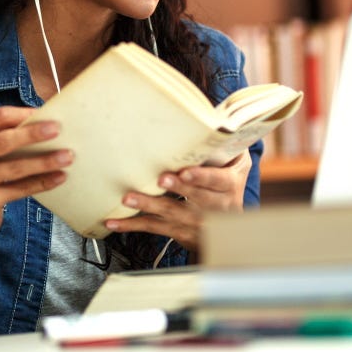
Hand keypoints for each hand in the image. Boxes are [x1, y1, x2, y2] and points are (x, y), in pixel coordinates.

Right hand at [0, 106, 71, 246]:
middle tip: (58, 129)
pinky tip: (59, 177)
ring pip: (14, 167)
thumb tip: (46, 124)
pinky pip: (19, 189)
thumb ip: (3, 139)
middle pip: (3, 140)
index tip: (47, 113)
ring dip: (44, 161)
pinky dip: (41, 182)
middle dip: (32, 134)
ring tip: (67, 156)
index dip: (23, 114)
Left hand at [102, 151, 251, 251]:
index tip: (185, 172)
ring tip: (129, 199)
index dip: (201, 177)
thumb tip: (217, 119)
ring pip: (171, 213)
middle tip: (159, 179)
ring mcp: (197, 222)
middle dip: (177, 188)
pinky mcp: (179, 232)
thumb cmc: (227, 186)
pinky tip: (114, 223)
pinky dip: (133, 225)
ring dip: (149, 205)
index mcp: (229, 186)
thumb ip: (228, 146)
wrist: (231, 230)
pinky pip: (155, 228)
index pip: (217, 181)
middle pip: (195, 198)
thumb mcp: (237, 166)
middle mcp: (215, 207)